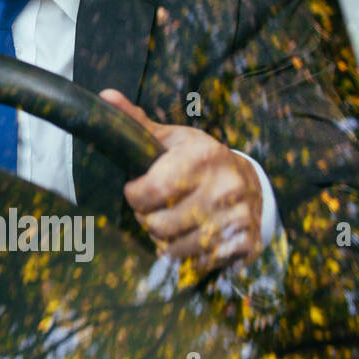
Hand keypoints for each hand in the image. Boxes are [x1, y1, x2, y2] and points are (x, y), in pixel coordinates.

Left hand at [100, 88, 263, 274]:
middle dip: (147, 219)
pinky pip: (199, 262)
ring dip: (164, 240)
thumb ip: (136, 123)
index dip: (134, 196)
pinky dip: (188, 255)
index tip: (135, 190)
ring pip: (176, 248)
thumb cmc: (199, 160)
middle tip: (153, 209)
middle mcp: (225, 187)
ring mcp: (239, 218)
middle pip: (159, 225)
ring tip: (171, 221)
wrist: (251, 183)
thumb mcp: (171, 139)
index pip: (151, 191)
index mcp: (203, 157)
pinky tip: (191, 235)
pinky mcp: (247, 243)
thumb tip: (106, 96)